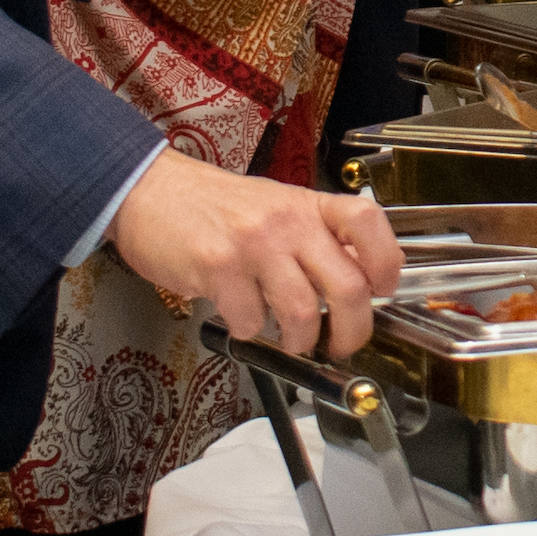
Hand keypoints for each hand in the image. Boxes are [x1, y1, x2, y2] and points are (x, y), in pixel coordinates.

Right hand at [109, 151, 400, 360]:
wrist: (150, 190)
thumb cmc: (214, 207)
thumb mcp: (277, 209)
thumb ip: (315, 239)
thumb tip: (357, 282)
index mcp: (307, 205)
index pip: (368, 223)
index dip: (387, 263)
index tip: (382, 291)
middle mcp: (286, 221)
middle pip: (347, 285)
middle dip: (352, 331)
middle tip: (341, 345)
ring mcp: (253, 243)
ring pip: (302, 312)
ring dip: (299, 340)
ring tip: (288, 339)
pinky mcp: (218, 266)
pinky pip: (249, 320)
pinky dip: (248, 331)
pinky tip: (239, 316)